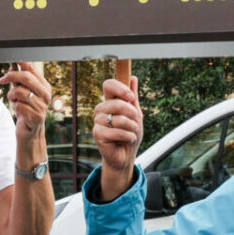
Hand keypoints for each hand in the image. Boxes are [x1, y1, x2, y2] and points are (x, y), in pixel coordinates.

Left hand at [1, 62, 51, 147]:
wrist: (30, 132)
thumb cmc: (27, 110)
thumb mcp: (23, 93)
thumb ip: (19, 81)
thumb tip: (11, 67)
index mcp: (45, 86)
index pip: (32, 69)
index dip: (20, 63)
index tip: (11, 61)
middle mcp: (46, 95)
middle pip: (26, 77)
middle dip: (11, 77)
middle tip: (1, 80)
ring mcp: (42, 106)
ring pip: (20, 92)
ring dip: (12, 96)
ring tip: (14, 101)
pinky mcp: (36, 117)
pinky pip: (18, 106)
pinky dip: (14, 107)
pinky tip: (18, 111)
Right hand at [92, 61, 142, 197]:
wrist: (126, 156)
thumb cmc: (130, 135)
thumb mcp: (136, 115)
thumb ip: (133, 98)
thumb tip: (133, 78)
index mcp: (110, 102)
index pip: (108, 85)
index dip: (120, 88)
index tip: (131, 97)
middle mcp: (101, 110)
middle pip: (115, 102)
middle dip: (131, 113)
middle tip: (135, 122)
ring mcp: (98, 122)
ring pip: (118, 119)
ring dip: (131, 127)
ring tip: (132, 133)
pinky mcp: (97, 134)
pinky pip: (116, 131)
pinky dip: (127, 136)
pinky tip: (128, 140)